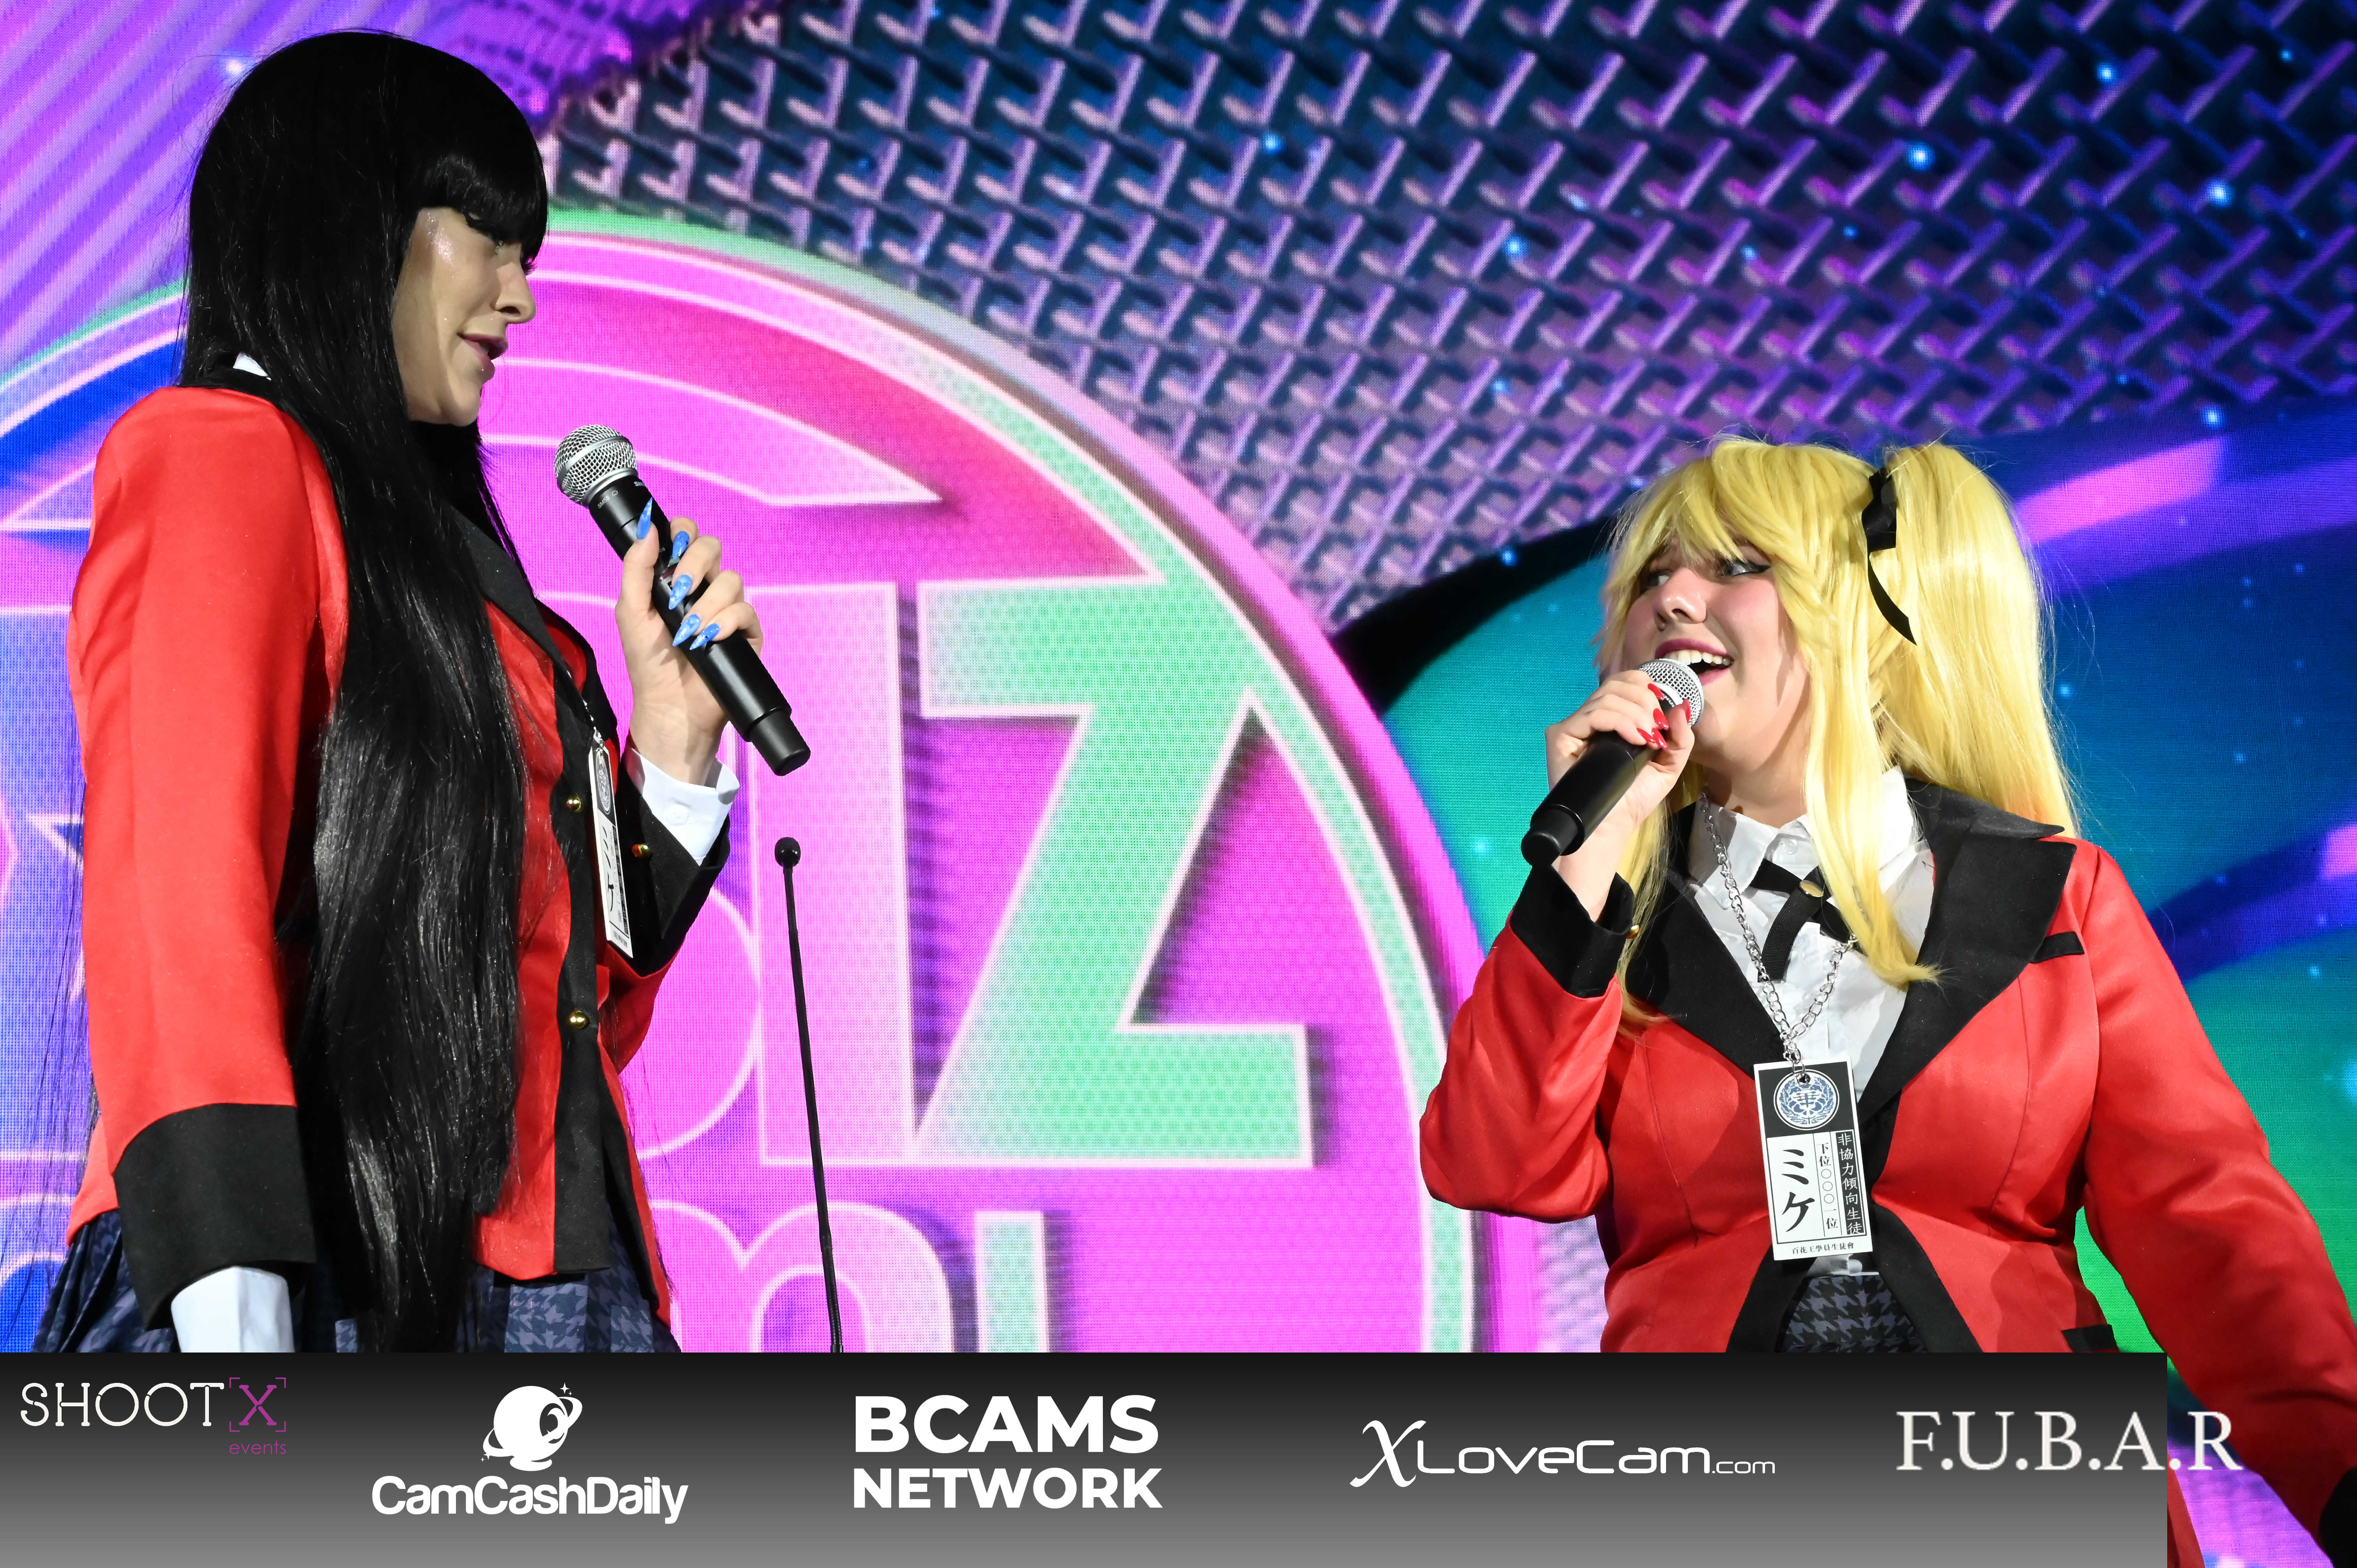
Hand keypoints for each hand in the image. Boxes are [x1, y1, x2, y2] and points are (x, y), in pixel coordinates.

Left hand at [617, 513, 762, 781]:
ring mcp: (727, 609)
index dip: (684, 534)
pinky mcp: (746, 634)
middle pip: (713, 548)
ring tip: (690, 631)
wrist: (669, 705)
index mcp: (677, 578)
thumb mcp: (631, 611)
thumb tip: (649, 527)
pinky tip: (709, 639)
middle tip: (678, 592)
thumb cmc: (648, 661)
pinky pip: (746, 612)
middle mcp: (704, 588)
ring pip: (731, 580)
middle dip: (695, 564)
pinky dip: (727, 623)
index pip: (688, 537)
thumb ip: (637, 568)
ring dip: (707, 603)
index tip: (672, 551)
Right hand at [1542, 668, 1694, 912]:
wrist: (1611, 827)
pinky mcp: (1561, 735)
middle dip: (1646, 702)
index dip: (1647, 688)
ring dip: (1637, 714)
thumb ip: (1680, 736)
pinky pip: (1593, 714)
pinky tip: (1635, 739)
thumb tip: (1682, 705)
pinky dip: (1620, 722)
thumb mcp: (1668, 765)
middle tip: (1658, 730)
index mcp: (1612, 719)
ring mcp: (1575, 725)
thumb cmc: (1634, 799)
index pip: (1625, 682)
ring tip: (1648, 740)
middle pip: (1617, 684)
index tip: (1662, 716)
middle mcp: (1591, 718)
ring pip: (1607, 697)